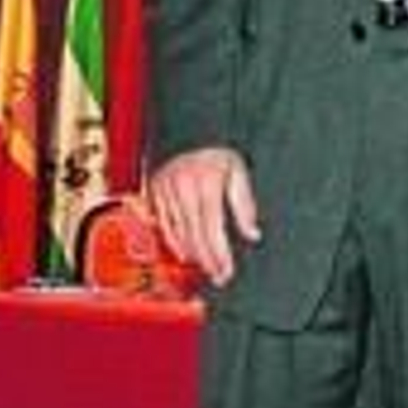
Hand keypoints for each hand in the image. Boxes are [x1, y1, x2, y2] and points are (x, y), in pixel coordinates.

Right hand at [148, 146, 261, 287]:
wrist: (189, 131)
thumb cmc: (218, 151)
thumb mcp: (239, 171)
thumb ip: (244, 205)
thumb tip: (253, 234)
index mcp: (207, 182)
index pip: (212, 228)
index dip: (219, 254)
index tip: (227, 271)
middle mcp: (183, 187)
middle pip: (194, 236)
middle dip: (208, 261)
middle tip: (219, 277)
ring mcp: (165, 190)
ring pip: (177, 234)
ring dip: (193, 256)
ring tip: (207, 269)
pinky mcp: (154, 192)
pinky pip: (163, 226)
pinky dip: (175, 243)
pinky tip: (186, 254)